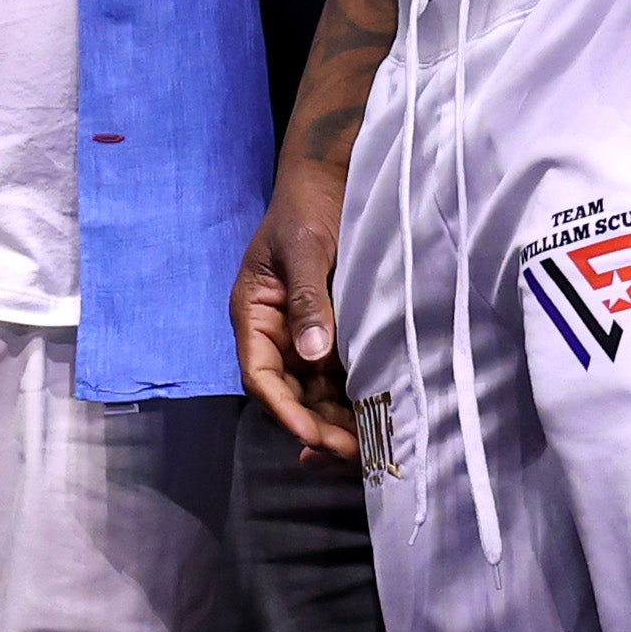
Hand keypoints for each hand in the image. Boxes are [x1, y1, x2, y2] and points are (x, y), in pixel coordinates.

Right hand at [233, 156, 357, 462]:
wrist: (330, 179)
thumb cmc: (307, 207)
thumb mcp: (304, 247)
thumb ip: (307, 298)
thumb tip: (312, 352)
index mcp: (254, 314)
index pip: (259, 375)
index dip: (283, 410)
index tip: (311, 435)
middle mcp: (275, 333)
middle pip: (288, 394)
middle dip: (315, 427)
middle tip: (353, 452)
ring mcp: (303, 336)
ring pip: (313, 393)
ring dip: (336, 421)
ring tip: (370, 446)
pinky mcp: (330, 333)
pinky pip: (336, 376)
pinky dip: (352, 400)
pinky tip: (376, 417)